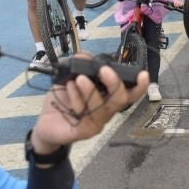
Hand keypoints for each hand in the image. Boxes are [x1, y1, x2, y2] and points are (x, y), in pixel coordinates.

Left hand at [32, 59, 146, 151]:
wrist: (46, 124)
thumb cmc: (63, 101)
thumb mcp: (70, 78)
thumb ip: (80, 67)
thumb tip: (85, 56)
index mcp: (107, 98)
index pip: (130, 93)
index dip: (140, 86)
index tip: (142, 74)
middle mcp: (106, 111)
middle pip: (120, 101)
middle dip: (114, 83)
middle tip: (103, 70)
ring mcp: (96, 123)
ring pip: (102, 107)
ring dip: (90, 90)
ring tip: (78, 78)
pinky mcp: (83, 132)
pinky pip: (84, 114)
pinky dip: (77, 98)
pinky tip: (68, 88)